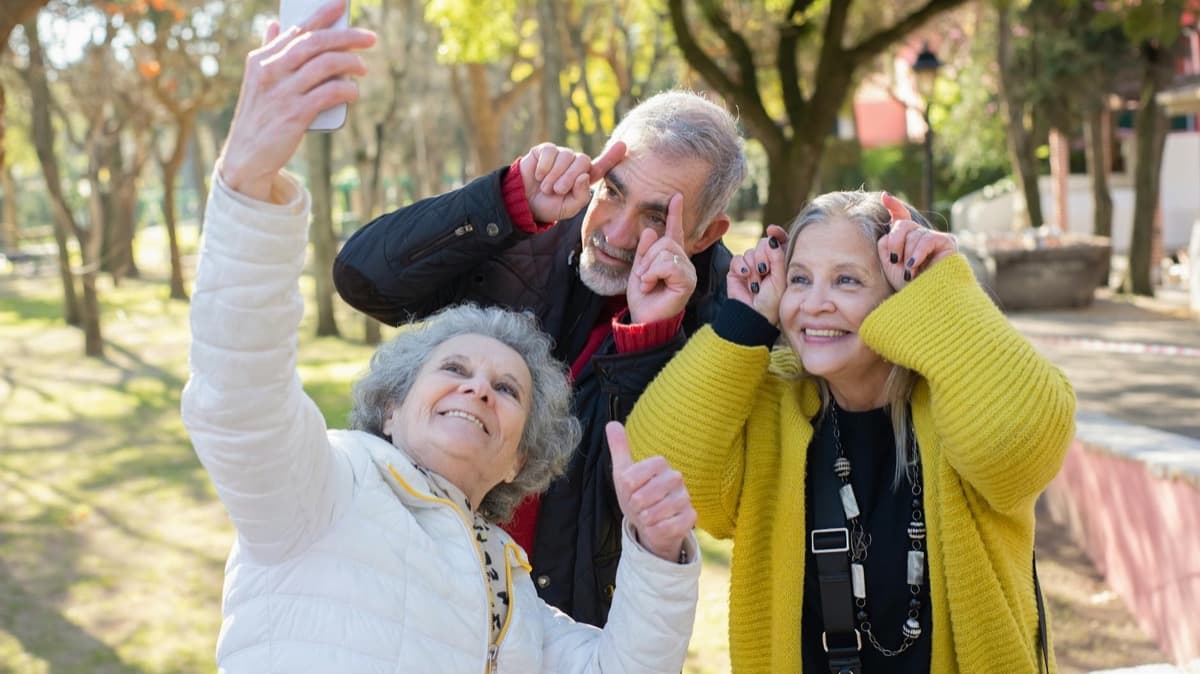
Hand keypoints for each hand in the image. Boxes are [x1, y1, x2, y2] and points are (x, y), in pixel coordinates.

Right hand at [218, 0, 375, 200]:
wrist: (247, 156)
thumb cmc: (259, 116)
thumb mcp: (257, 80)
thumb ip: (268, 51)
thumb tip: (273, 24)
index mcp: (262, 59)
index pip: (297, 30)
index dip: (322, 15)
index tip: (342, 4)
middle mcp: (271, 71)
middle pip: (315, 43)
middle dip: (346, 36)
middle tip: (370, 38)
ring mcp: (283, 92)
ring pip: (325, 65)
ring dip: (351, 63)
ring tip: (363, 68)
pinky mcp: (295, 114)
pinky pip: (329, 93)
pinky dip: (346, 89)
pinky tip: (354, 91)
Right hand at [519, 141, 625, 222]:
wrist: (524, 203)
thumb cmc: (549, 206)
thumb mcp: (568, 208)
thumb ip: (581, 196)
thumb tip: (584, 175)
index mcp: (584, 178)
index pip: (601, 166)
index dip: (612, 156)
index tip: (623, 145)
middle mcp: (575, 164)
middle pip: (582, 160)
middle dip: (569, 177)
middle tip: (557, 191)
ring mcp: (561, 155)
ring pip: (566, 156)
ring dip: (554, 175)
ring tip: (546, 187)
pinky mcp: (546, 150)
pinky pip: (551, 152)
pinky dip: (544, 166)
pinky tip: (539, 175)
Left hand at [607, 422, 695, 562]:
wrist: (649, 523)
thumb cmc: (636, 495)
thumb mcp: (623, 473)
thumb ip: (619, 448)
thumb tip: (611, 424)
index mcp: (660, 464)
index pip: (637, 474)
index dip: (629, 486)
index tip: (628, 491)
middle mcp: (676, 478)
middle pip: (647, 494)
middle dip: (636, 505)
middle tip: (637, 506)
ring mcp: (685, 498)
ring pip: (658, 511)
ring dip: (646, 518)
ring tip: (646, 516)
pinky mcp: (691, 517)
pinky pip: (670, 526)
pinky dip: (657, 529)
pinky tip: (656, 526)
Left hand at [626, 193, 695, 323]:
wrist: (644, 319)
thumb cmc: (643, 298)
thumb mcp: (639, 269)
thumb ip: (644, 250)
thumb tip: (649, 230)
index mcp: (671, 257)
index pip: (674, 232)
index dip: (675, 214)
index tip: (676, 197)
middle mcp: (683, 262)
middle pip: (665, 241)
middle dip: (647, 257)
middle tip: (643, 277)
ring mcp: (687, 271)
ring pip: (665, 251)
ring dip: (648, 268)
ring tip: (647, 283)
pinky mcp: (687, 280)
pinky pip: (668, 264)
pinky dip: (653, 273)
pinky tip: (651, 285)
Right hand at [727, 224, 787, 324]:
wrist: (753, 315)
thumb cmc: (771, 301)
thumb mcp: (780, 279)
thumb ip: (778, 257)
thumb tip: (772, 238)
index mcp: (780, 263)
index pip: (779, 242)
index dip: (777, 234)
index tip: (773, 230)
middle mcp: (765, 262)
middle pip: (763, 244)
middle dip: (763, 256)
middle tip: (764, 271)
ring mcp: (750, 266)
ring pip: (750, 252)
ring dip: (753, 267)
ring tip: (756, 283)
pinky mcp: (736, 270)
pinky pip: (737, 259)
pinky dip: (741, 266)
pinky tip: (745, 276)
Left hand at [877, 192, 957, 290]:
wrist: (922, 300)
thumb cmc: (906, 286)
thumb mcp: (889, 262)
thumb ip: (887, 241)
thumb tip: (892, 219)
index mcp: (907, 240)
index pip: (901, 217)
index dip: (894, 206)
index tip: (884, 196)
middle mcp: (921, 236)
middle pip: (902, 224)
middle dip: (895, 242)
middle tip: (896, 262)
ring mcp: (935, 238)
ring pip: (914, 233)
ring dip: (908, 255)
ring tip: (909, 273)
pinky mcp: (948, 242)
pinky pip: (928, 238)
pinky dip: (918, 252)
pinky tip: (914, 266)